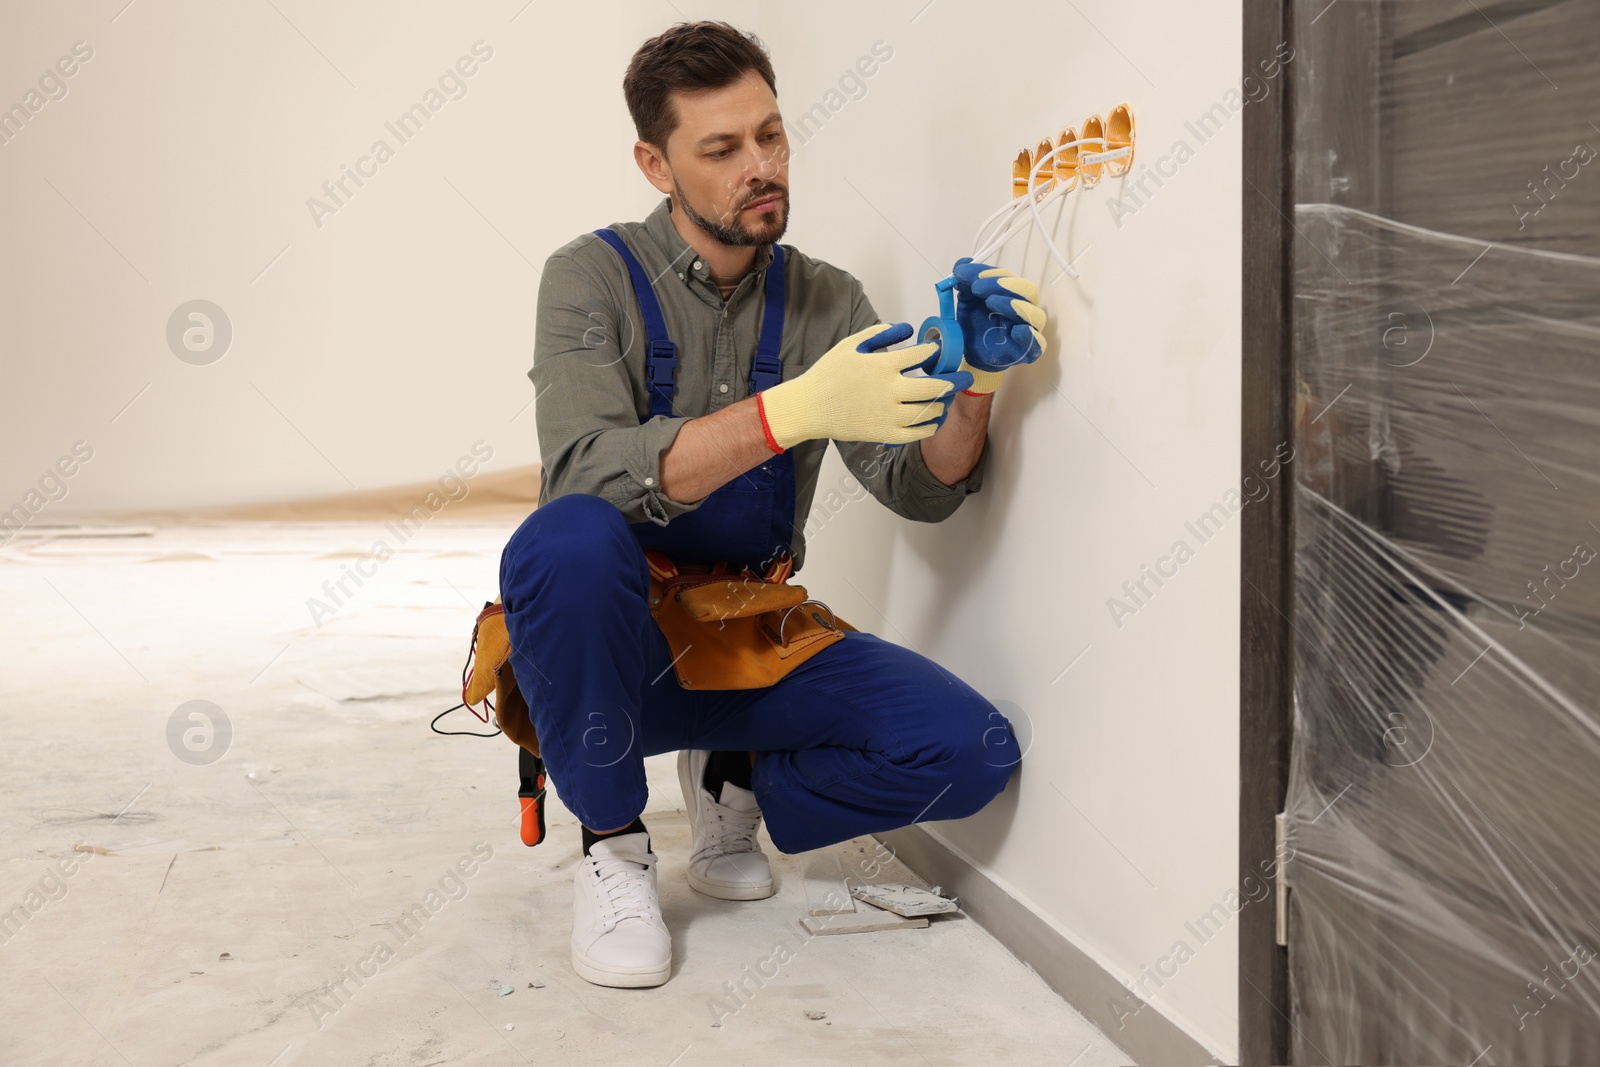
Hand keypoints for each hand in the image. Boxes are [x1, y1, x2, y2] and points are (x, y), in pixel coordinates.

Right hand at [757, 323, 972, 449]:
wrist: (809, 408)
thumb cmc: (828, 374)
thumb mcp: (850, 345)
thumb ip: (879, 334)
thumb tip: (905, 328)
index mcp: (882, 366)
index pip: (920, 356)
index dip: (934, 352)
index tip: (939, 352)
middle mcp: (890, 391)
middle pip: (933, 386)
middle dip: (954, 380)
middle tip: (965, 377)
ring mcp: (888, 415)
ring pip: (928, 411)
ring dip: (942, 404)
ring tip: (946, 400)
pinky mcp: (885, 434)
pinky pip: (916, 433)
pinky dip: (929, 426)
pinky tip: (933, 420)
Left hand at [952, 257, 1047, 383]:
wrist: (970, 353)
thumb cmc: (974, 325)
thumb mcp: (965, 301)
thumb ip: (964, 282)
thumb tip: (961, 264)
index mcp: (1012, 294)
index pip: (1007, 277)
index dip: (987, 272)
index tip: (963, 273)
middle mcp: (1024, 308)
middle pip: (1026, 291)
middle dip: (1001, 285)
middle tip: (976, 287)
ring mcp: (1029, 329)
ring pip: (1034, 314)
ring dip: (1014, 305)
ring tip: (990, 302)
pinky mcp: (1028, 351)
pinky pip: (1037, 343)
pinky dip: (1029, 336)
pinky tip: (1016, 331)